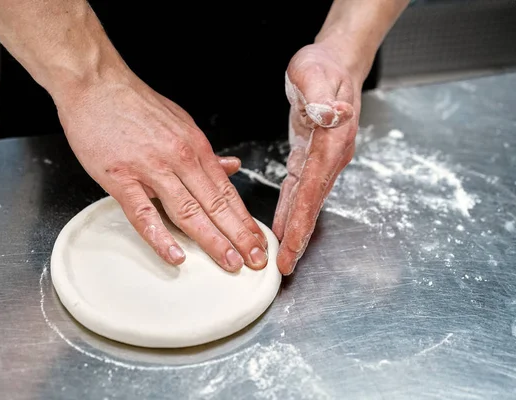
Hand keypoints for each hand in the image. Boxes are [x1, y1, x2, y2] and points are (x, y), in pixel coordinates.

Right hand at [54, 70, 267, 271]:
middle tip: (256, 261)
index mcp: (194, 147)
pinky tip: (176, 255)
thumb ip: (205, 152)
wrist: (95, 83)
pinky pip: (143, 212)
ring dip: (212, 240)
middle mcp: (179, 159)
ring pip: (187, 211)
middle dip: (239, 236)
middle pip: (215, 205)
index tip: (258, 242)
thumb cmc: (135, 104)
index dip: (244, 220)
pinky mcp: (121, 177)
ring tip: (230, 263)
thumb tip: (231, 168)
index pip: (226, 192)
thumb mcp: (180, 123)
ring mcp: (150, 169)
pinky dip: (159, 236)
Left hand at [273, 42, 361, 274]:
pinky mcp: (311, 156)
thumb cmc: (324, 67)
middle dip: (298, 236)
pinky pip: (299, 188)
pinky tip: (281, 224)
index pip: (312, 188)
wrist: (336, 63)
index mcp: (331, 142)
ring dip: (295, 228)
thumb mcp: (316, 74)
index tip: (290, 246)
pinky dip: (290, 209)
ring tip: (282, 255)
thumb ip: (322, 98)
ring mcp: (322, 159)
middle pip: (312, 204)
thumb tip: (331, 114)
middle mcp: (330, 157)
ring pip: (306, 201)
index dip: (301, 219)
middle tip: (284, 266)